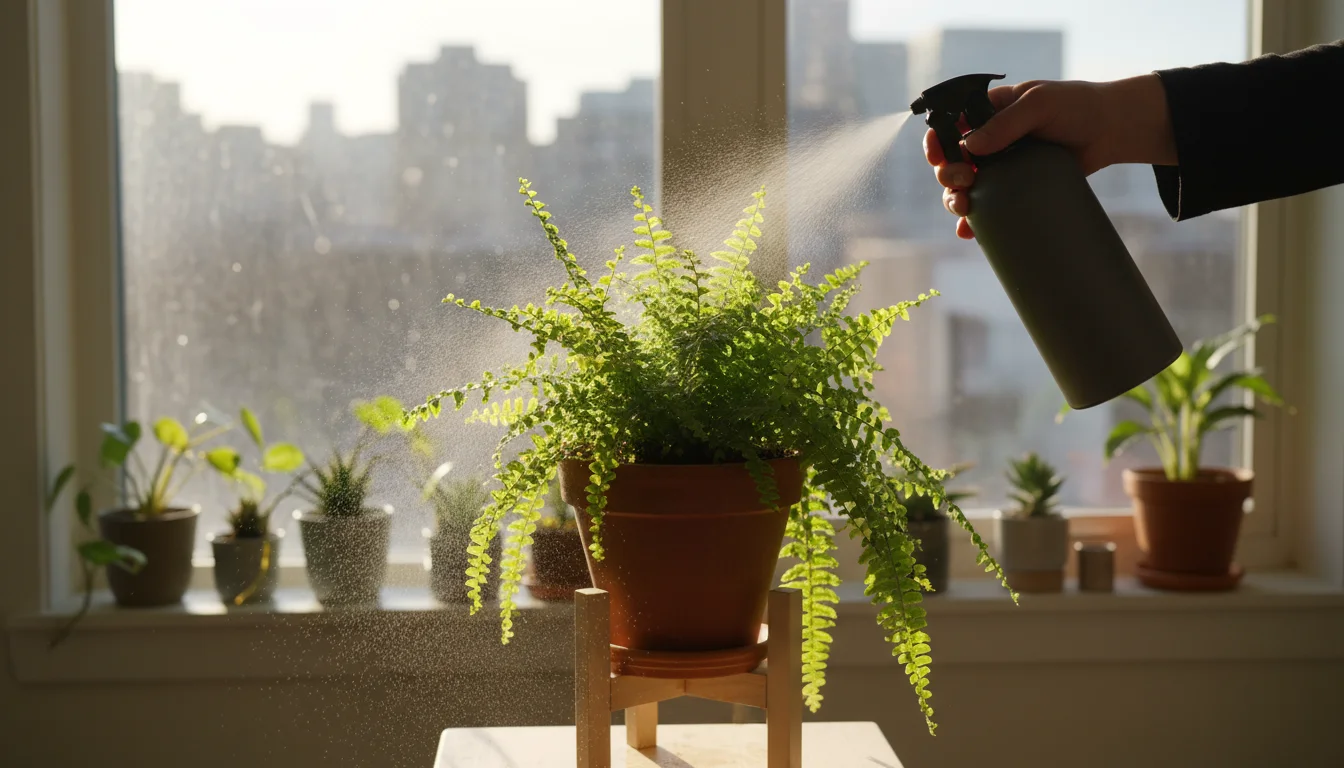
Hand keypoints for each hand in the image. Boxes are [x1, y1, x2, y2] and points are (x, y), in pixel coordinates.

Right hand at [924, 75, 1176, 239]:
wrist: (1112, 130)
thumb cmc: (1077, 106)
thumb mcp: (1041, 104)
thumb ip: (1006, 123)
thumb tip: (969, 147)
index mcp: (988, 112)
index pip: (949, 126)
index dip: (936, 142)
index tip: (938, 156)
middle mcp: (989, 140)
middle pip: (952, 162)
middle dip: (948, 175)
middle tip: (966, 180)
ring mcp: (1002, 166)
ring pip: (965, 188)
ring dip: (955, 200)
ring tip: (965, 209)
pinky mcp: (1017, 188)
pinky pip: (989, 207)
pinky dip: (975, 223)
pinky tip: (969, 232)